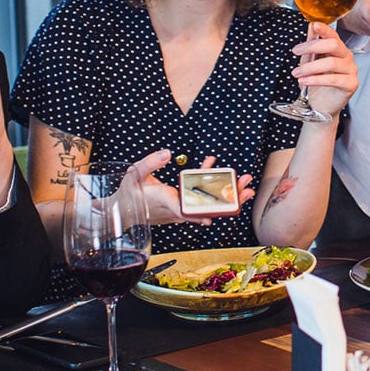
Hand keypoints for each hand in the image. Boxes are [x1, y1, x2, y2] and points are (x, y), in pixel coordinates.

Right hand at [130, 150, 255, 225]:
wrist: (123, 210)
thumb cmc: (128, 193)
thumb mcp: (134, 174)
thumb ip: (150, 163)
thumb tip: (168, 153)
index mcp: (164, 202)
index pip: (183, 211)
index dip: (199, 214)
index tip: (213, 217)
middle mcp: (175, 209)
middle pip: (206, 207)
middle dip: (228, 198)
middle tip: (246, 187)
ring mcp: (180, 210)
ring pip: (207, 205)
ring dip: (226, 194)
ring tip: (244, 182)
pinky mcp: (182, 208)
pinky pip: (201, 199)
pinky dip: (212, 187)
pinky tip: (215, 169)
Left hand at [292, 21, 357, 117]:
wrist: (321, 106)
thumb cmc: (317, 83)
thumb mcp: (310, 61)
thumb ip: (312, 45)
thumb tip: (311, 26)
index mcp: (338, 49)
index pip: (333, 35)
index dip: (324, 29)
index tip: (314, 25)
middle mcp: (347, 57)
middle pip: (334, 45)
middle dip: (312, 47)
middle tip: (296, 51)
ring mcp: (351, 71)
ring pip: (331, 63)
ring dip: (310, 67)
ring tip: (296, 73)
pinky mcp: (351, 84)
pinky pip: (333, 79)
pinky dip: (315, 79)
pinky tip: (304, 81)